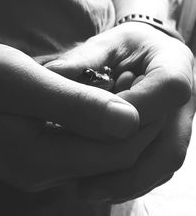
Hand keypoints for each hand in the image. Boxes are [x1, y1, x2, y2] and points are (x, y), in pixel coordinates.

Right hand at [0, 40, 146, 191]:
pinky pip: (79, 142)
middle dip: (132, 120)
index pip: (116, 153)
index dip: (141, 124)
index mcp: (42, 157)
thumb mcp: (19, 81)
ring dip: (114, 119)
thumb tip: (129, 120)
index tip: (146, 86)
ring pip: (96, 149)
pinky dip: (93, 120)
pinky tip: (93, 95)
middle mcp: (44, 171)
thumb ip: (73, 105)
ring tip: (119, 81)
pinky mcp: (36, 152)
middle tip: (134, 78)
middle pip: (110, 155)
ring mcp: (40, 164)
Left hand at [44, 23, 194, 200]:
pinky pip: (158, 165)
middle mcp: (185, 101)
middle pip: (168, 144)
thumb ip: (84, 61)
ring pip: (164, 162)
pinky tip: (105, 185)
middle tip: (86, 185)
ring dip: (129, 181)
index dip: (131, 114)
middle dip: (127, 168)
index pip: (165, 92)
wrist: (148, 50)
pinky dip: (134, 179)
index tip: (89, 128)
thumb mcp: (106, 44)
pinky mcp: (170, 136)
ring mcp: (180, 122)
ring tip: (90, 190)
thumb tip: (50, 77)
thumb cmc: (127, 45)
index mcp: (175, 67)